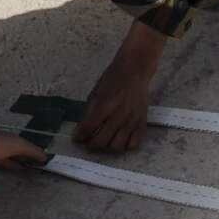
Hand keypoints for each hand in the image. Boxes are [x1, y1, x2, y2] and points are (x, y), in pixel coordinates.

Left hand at [73, 20, 167, 151]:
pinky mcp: (142, 123)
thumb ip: (87, 114)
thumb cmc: (112, 79)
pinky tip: (118, 139)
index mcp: (103, 106)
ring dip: (106, 148)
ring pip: (117, 147)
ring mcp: (131, 121)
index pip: (88, 129)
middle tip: (88, 142)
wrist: (134, 70)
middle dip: (91, 145)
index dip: (79, 137)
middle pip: (101, 142)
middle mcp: (118, 116)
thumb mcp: (94, 94)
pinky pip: (132, 144)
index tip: (77, 139)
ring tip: (102, 142)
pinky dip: (124, 146)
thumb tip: (80, 131)